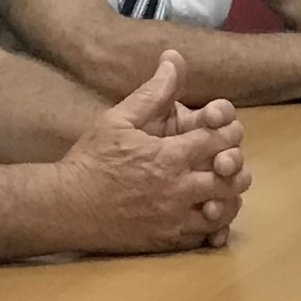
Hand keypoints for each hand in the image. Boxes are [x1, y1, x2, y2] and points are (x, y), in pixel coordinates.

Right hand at [61, 54, 247, 252]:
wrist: (66, 207)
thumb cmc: (90, 160)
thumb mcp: (117, 119)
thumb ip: (152, 92)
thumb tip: (173, 59)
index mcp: (169, 155)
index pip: (220, 140)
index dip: (227, 132)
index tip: (219, 132)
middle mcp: (178, 189)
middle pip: (231, 178)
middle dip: (234, 166)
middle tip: (225, 161)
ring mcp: (175, 218)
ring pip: (224, 210)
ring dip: (228, 196)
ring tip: (219, 187)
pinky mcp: (167, 241)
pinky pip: (205, 236)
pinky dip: (213, 224)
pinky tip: (205, 212)